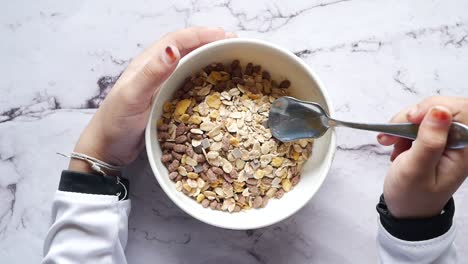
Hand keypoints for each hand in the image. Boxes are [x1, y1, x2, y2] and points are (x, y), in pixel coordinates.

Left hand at [70, 27, 235, 173]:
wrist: (105, 149)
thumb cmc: (115, 122)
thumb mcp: (132, 96)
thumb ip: (152, 73)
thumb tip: (173, 49)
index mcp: (148, 64)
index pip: (177, 40)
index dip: (201, 35)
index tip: (224, 35)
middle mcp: (157, 71)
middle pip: (186, 49)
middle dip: (210, 42)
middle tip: (234, 43)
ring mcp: (162, 86)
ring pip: (189, 65)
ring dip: (210, 58)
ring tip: (231, 59)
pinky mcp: (167, 101)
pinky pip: (190, 84)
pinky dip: (206, 79)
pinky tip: (218, 85)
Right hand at [377, 96, 467, 217]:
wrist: (406, 211)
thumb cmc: (412, 196)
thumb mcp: (417, 169)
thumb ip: (429, 140)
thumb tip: (440, 110)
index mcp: (464, 149)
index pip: (460, 110)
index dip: (434, 108)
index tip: (411, 119)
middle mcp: (459, 143)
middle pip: (441, 108)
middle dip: (413, 116)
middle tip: (393, 132)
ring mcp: (446, 141)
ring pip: (427, 114)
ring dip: (403, 124)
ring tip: (388, 141)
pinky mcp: (434, 140)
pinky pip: (419, 123)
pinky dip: (402, 129)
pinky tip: (393, 144)